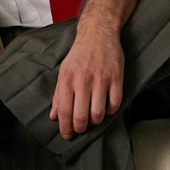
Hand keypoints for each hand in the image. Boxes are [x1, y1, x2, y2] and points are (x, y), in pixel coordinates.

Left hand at [51, 21, 124, 137]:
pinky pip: (114, 104)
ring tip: (93, 117)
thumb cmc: (79, 55)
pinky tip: (106, 107)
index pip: (65, 112)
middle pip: (81, 117)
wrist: (98, 33)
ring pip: (98, 114)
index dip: (66, 128)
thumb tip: (54, 116)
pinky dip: (110, 111)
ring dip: (95, 121)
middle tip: (81, 129)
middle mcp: (83, 80)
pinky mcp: (116, 78)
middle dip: (80, 128)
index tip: (68, 135)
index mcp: (68, 80)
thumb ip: (58, 95)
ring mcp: (101, 79)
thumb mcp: (64, 72)